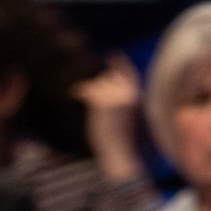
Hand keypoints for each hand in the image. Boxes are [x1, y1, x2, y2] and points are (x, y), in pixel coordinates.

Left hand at [73, 54, 144, 182]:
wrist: (120, 155)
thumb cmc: (124, 145)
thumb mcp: (127, 119)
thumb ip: (120, 101)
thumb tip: (102, 88)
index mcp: (137, 98)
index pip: (129, 73)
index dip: (120, 63)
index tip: (112, 55)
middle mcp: (128, 93)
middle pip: (108, 78)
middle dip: (98, 87)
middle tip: (90, 96)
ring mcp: (115, 96)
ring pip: (96, 85)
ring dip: (89, 93)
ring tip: (87, 106)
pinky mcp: (101, 101)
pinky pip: (86, 90)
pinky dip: (78, 92)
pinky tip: (73, 96)